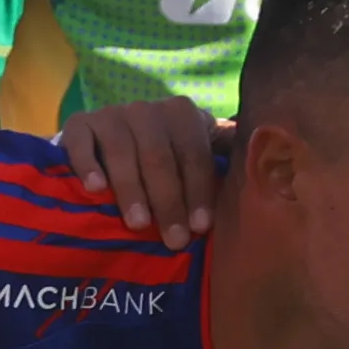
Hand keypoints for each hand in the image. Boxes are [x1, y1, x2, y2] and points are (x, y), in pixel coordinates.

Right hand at [54, 96, 227, 244]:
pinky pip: (82, 144)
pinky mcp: (78, 123)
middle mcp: (147, 109)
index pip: (194, 153)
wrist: (104, 140)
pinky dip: (88, 166)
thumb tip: (270, 165)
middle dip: (169, 201)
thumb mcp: (193, 153)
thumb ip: (221, 158)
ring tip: (138, 224)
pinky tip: (96, 189)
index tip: (200, 227)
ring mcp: (111, 114)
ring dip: (132, 190)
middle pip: (160, 156)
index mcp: (182, 114)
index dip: (199, 191)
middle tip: (173, 239)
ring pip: (123, 152)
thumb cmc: (160, 157)